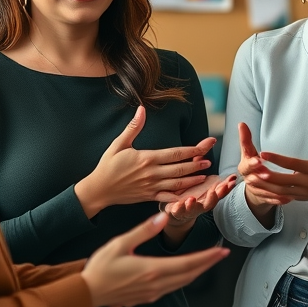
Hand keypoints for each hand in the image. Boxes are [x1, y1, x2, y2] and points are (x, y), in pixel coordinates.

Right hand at [75, 106, 216, 217]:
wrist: (98, 190)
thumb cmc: (108, 165)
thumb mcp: (119, 144)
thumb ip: (133, 127)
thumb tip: (141, 109)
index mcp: (147, 158)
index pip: (176, 153)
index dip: (193, 149)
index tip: (207, 144)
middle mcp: (152, 173)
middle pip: (180, 168)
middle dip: (197, 164)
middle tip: (209, 160)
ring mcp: (152, 186)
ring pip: (178, 183)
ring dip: (193, 179)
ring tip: (205, 175)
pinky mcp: (149, 196)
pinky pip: (168, 197)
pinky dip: (181, 196)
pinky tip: (190, 193)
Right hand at [81, 213, 228, 306]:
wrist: (86, 293)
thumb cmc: (101, 267)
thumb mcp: (121, 243)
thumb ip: (144, 230)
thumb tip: (163, 218)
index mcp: (152, 269)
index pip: (188, 263)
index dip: (207, 257)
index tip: (221, 251)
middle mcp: (156, 283)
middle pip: (190, 274)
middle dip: (208, 263)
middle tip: (221, 255)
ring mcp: (152, 292)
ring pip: (182, 282)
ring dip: (197, 271)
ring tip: (208, 261)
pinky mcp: (147, 297)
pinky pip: (172, 287)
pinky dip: (184, 278)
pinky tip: (185, 272)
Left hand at [160, 174, 236, 245]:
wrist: (176, 210)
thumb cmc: (189, 193)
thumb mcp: (196, 179)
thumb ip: (199, 168)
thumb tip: (200, 154)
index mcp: (208, 196)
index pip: (220, 192)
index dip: (227, 187)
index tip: (232, 180)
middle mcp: (201, 204)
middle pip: (210, 202)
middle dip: (215, 196)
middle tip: (220, 189)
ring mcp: (190, 209)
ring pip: (194, 209)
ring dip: (193, 205)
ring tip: (192, 199)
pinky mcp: (178, 212)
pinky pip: (178, 212)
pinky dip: (179, 209)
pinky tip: (179, 205)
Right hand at [236, 123, 291, 224]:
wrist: (252, 183)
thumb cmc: (252, 162)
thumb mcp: (248, 150)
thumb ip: (246, 138)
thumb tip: (241, 123)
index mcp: (244, 166)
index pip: (246, 164)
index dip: (252, 162)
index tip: (259, 160)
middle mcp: (248, 179)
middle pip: (254, 179)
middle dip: (261, 177)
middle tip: (268, 174)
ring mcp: (255, 190)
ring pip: (263, 191)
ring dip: (272, 191)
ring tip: (284, 189)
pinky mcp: (263, 198)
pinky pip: (270, 200)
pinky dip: (278, 200)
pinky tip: (288, 199)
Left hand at [254, 126, 307, 207]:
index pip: (292, 164)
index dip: (277, 159)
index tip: (263, 154)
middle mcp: (306, 182)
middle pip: (282, 181)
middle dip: (266, 177)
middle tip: (251, 171)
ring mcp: (303, 192)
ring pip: (280, 192)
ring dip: (265, 187)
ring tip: (250, 181)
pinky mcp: (301, 197)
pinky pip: (284, 197)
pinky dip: (271, 194)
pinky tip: (260, 190)